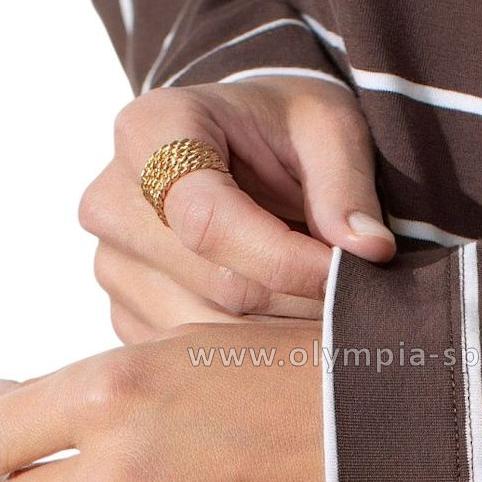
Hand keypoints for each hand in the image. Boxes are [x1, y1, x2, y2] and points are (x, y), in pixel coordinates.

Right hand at [80, 77, 395, 343]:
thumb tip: (368, 250)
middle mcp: (113, 202)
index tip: (350, 270)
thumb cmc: (281, 127)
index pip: (209, 220)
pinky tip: (288, 322)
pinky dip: (253, 351)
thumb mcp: (327, 128)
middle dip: (301, 300)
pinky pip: (194, 355)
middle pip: (216, 284)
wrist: (238, 143)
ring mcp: (113, 264)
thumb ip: (345, 186)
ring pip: (209, 331)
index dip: (288, 260)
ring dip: (284, 332)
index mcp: (151, 133)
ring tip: (328, 304)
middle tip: (359, 295)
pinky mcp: (127, 311)